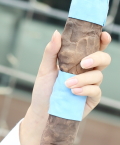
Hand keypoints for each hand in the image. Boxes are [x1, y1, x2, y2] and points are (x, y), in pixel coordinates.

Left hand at [19, 29, 111, 144]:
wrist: (42, 111)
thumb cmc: (44, 89)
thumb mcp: (44, 69)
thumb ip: (51, 51)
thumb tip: (57, 33)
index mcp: (78, 60)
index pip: (94, 46)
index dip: (102, 40)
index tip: (103, 35)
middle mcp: (87, 70)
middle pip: (103, 58)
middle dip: (97, 58)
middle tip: (84, 63)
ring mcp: (91, 84)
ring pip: (98, 76)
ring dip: (83, 78)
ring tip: (67, 84)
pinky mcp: (92, 98)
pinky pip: (95, 91)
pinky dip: (85, 90)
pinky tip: (73, 92)